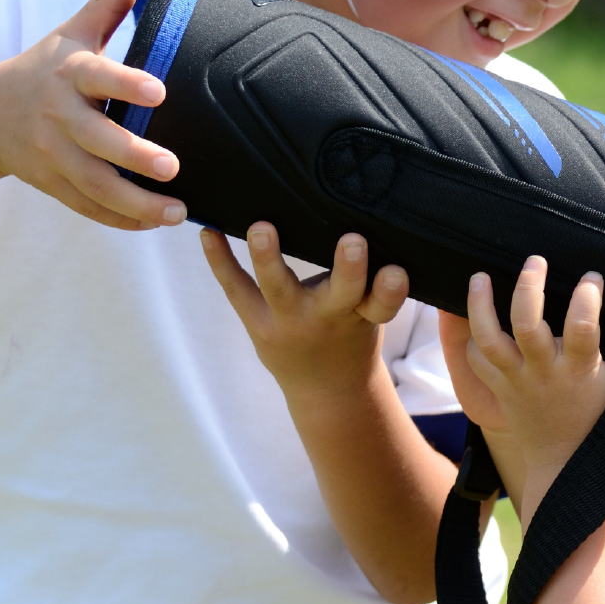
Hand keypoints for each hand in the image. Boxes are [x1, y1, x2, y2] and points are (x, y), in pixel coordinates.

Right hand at [0, 0, 184, 228]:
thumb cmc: (47, 69)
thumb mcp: (70, 33)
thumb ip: (107, 4)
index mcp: (69, 75)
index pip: (99, 77)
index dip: (127, 84)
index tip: (161, 92)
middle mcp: (60, 117)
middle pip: (96, 140)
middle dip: (133, 155)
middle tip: (173, 166)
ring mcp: (54, 155)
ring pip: (93, 184)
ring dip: (135, 202)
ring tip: (177, 211)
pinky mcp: (54, 184)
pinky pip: (87, 207)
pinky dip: (119, 219)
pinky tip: (153, 224)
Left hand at [201, 222, 409, 396]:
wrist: (326, 385)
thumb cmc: (352, 332)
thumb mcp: (370, 311)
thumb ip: (368, 280)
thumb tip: (359, 217)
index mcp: (364, 316)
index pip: (383, 304)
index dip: (391, 289)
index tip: (396, 270)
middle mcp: (329, 319)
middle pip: (342, 293)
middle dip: (348, 268)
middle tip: (353, 240)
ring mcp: (289, 321)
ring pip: (279, 288)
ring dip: (270, 258)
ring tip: (262, 229)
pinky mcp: (257, 321)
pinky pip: (236, 289)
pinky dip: (220, 260)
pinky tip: (208, 233)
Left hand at [458, 260, 604, 495]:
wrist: (560, 465)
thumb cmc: (596, 423)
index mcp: (578, 372)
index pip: (581, 327)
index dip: (587, 297)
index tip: (593, 278)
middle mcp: (543, 374)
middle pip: (526, 326)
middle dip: (528, 288)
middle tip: (535, 261)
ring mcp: (517, 381)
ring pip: (489, 339)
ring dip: (481, 305)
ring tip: (479, 276)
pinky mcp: (499, 390)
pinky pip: (476, 361)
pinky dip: (471, 338)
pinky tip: (474, 316)